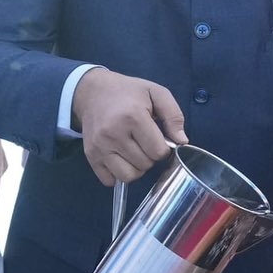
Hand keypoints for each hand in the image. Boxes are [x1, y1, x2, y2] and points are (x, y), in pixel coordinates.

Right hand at [72, 69, 185, 186]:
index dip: (163, 148)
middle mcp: (113, 134)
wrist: (93, 92)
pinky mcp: (90, 156)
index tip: (157, 138)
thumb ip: (174, 116)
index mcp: (132, 116)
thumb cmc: (127, 92)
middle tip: (143, 141)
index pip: (158, 152)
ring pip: (128, 176)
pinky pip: (110, 180)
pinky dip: (118, 174)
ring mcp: (99, 147)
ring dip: (136, 168)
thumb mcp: (156, 93)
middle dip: (149, 156)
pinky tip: (120, 157)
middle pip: (145, 165)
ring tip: (133, 151)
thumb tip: (182, 141)